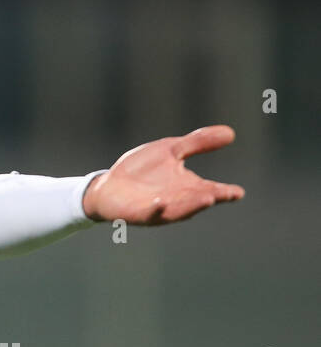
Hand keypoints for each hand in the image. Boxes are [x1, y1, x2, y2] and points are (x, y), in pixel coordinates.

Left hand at [82, 124, 244, 224]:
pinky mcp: (139, 213)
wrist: (108, 186)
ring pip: (178, 210)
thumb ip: (197, 143)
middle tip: (220, 194)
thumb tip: (231, 133)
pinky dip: (155, 209)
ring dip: (191, 205)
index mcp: (189, 187)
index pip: (212, 190)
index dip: (226, 192)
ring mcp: (160, 209)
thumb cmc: (142, 170)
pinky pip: (149, 213)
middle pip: (197, 201)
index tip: (237, 192)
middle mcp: (178, 201)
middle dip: (208, 198)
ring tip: (206, 199)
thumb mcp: (170, 150)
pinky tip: (160, 202)